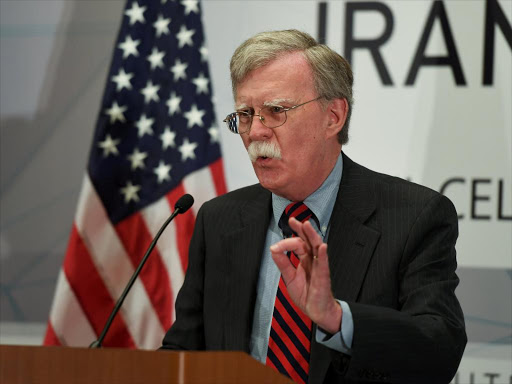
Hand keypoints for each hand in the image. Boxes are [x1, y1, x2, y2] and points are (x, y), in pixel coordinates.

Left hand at [270, 218, 341, 333]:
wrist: (317, 311)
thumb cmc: (306, 294)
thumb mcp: (289, 277)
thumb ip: (283, 263)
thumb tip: (273, 248)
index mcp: (305, 260)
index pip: (298, 244)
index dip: (288, 240)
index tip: (277, 245)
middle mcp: (313, 261)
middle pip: (308, 241)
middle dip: (302, 230)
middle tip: (294, 220)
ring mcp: (319, 267)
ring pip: (317, 248)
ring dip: (312, 236)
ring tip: (307, 225)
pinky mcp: (324, 277)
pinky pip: (324, 265)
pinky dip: (323, 255)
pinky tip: (321, 246)